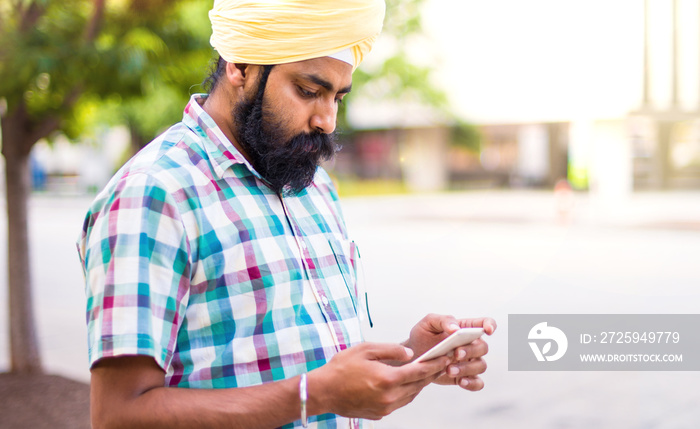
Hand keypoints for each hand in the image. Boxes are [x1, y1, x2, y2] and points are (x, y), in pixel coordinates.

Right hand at [309, 342, 449, 419]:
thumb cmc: (341, 368)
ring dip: (419, 384)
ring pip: (411, 396)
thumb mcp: (366, 349)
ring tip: (425, 372)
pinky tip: (406, 383)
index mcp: (387, 379)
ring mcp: (385, 407)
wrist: (323, 391)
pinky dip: (406, 392)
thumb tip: (410, 354)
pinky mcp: (380, 413)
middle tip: (440, 363)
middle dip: (431, 374)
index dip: (434, 364)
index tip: (444, 358)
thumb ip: (391, 350)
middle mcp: (389, 396)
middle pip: (418, 385)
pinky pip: (400, 402)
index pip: (419, 372)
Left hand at [403, 314, 496, 390]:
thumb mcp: (428, 323)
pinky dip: (472, 383)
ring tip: (449, 370)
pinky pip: (477, 383)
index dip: (490, 325)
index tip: (487, 330)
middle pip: (483, 347)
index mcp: (465, 328)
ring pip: (481, 365)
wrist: (412, 357)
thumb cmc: (422, 336)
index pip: (484, 324)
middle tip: (456, 354)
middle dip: (471, 351)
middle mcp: (471, 345)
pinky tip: (460, 381)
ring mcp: (469, 362)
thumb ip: (443, 320)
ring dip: (467, 368)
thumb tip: (456, 329)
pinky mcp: (464, 377)